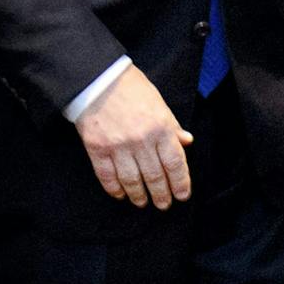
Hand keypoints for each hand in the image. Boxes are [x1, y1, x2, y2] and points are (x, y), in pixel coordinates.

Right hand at [76, 66, 191, 208]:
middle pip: (155, 176)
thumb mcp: (159, 103)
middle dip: (161, 194)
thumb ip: (172, 126)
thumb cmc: (131, 88)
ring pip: (132, 180)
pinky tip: (121, 195)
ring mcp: (118, 147)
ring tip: (142, 202)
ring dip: (139, 196)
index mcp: (160, 128)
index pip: (175, 163)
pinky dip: (115, 189)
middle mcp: (141, 140)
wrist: (97, 78)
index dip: (180, 183)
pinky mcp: (97, 149)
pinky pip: (107, 176)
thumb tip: (187, 142)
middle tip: (163, 205)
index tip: (182, 195)